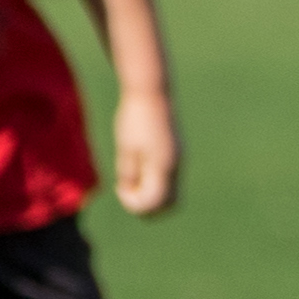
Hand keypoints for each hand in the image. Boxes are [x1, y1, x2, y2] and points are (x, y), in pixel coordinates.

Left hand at [111, 90, 182, 214]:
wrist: (152, 92)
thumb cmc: (134, 119)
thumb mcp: (126, 149)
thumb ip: (129, 174)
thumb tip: (132, 191)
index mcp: (163, 167)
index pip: (152, 203)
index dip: (131, 202)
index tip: (119, 185)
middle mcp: (176, 167)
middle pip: (167, 205)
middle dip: (146, 205)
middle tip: (127, 189)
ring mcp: (179, 161)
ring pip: (171, 195)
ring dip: (152, 196)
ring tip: (133, 179)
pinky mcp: (177, 154)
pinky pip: (170, 181)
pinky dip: (156, 184)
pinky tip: (140, 168)